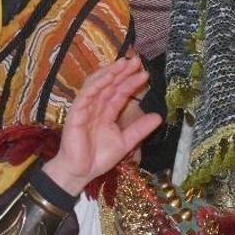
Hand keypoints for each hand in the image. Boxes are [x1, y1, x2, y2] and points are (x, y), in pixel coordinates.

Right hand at [44, 58, 161, 194]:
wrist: (80, 173)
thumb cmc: (98, 158)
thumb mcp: (125, 142)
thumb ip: (140, 129)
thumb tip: (159, 117)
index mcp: (106, 112)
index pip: (120, 93)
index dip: (131, 82)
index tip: (145, 74)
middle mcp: (96, 107)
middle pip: (110, 85)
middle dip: (123, 72)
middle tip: (137, 61)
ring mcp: (85, 108)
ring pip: (98, 85)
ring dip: (111, 73)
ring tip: (124, 64)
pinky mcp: (76, 113)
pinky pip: (86, 95)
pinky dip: (97, 85)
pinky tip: (108, 77)